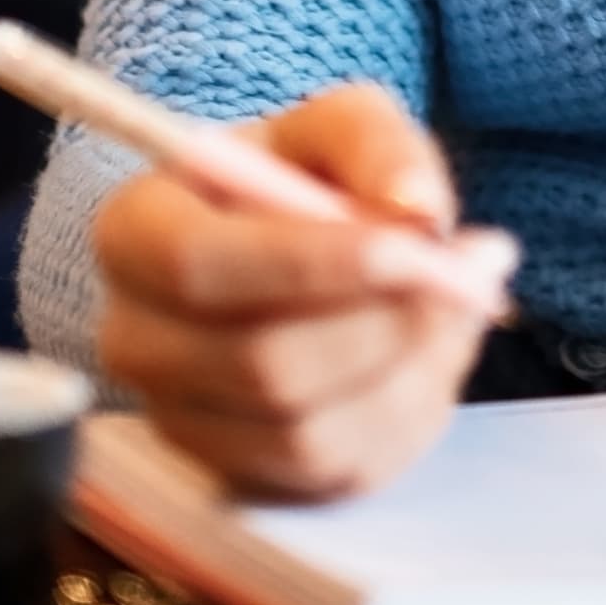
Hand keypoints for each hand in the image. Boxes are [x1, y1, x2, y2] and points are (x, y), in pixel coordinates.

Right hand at [94, 83, 516, 499]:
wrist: (297, 251)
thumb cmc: (304, 179)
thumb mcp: (342, 128)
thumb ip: (380, 146)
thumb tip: (415, 209)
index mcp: (136, 231)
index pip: (199, 265)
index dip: (310, 266)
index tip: (411, 248)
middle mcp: (135, 338)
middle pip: (259, 364)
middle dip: (383, 326)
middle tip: (469, 275)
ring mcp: (179, 420)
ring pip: (306, 432)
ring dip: (408, 372)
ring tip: (459, 304)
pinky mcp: (236, 477)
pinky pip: (332, 475)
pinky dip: (405, 418)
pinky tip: (429, 355)